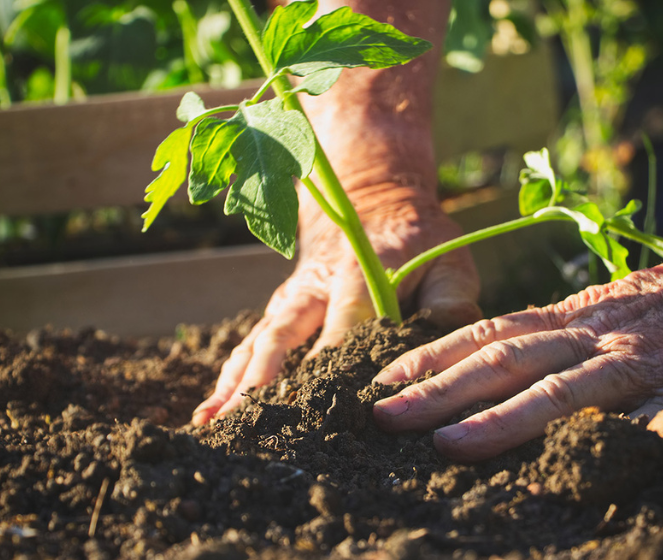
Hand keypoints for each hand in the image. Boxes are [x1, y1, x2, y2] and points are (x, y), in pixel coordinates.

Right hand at [190, 0, 454, 425]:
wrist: (372, 201)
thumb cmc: (418, 242)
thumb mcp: (448, 264)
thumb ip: (451, 307)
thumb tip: (447, 358)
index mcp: (359, 272)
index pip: (344, 323)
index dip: (331, 362)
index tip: (322, 406)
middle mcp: (314, 286)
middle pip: (283, 335)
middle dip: (263, 381)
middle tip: (246, 423)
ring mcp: (292, 298)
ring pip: (258, 342)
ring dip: (236, 383)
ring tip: (213, 423)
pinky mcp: (281, 309)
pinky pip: (251, 344)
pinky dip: (231, 377)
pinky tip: (211, 412)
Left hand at [372, 204, 662, 460]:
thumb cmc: (660, 303)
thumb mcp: (595, 310)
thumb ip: (548, 338)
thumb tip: (480, 373)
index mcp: (568, 318)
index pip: (486, 334)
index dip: (431, 358)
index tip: (383, 385)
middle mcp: (591, 335)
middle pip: (506, 361)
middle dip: (441, 390)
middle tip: (385, 417)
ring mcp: (635, 361)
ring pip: (561, 390)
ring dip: (502, 420)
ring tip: (447, 445)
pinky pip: (649, 422)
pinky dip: (614, 444)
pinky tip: (577, 473)